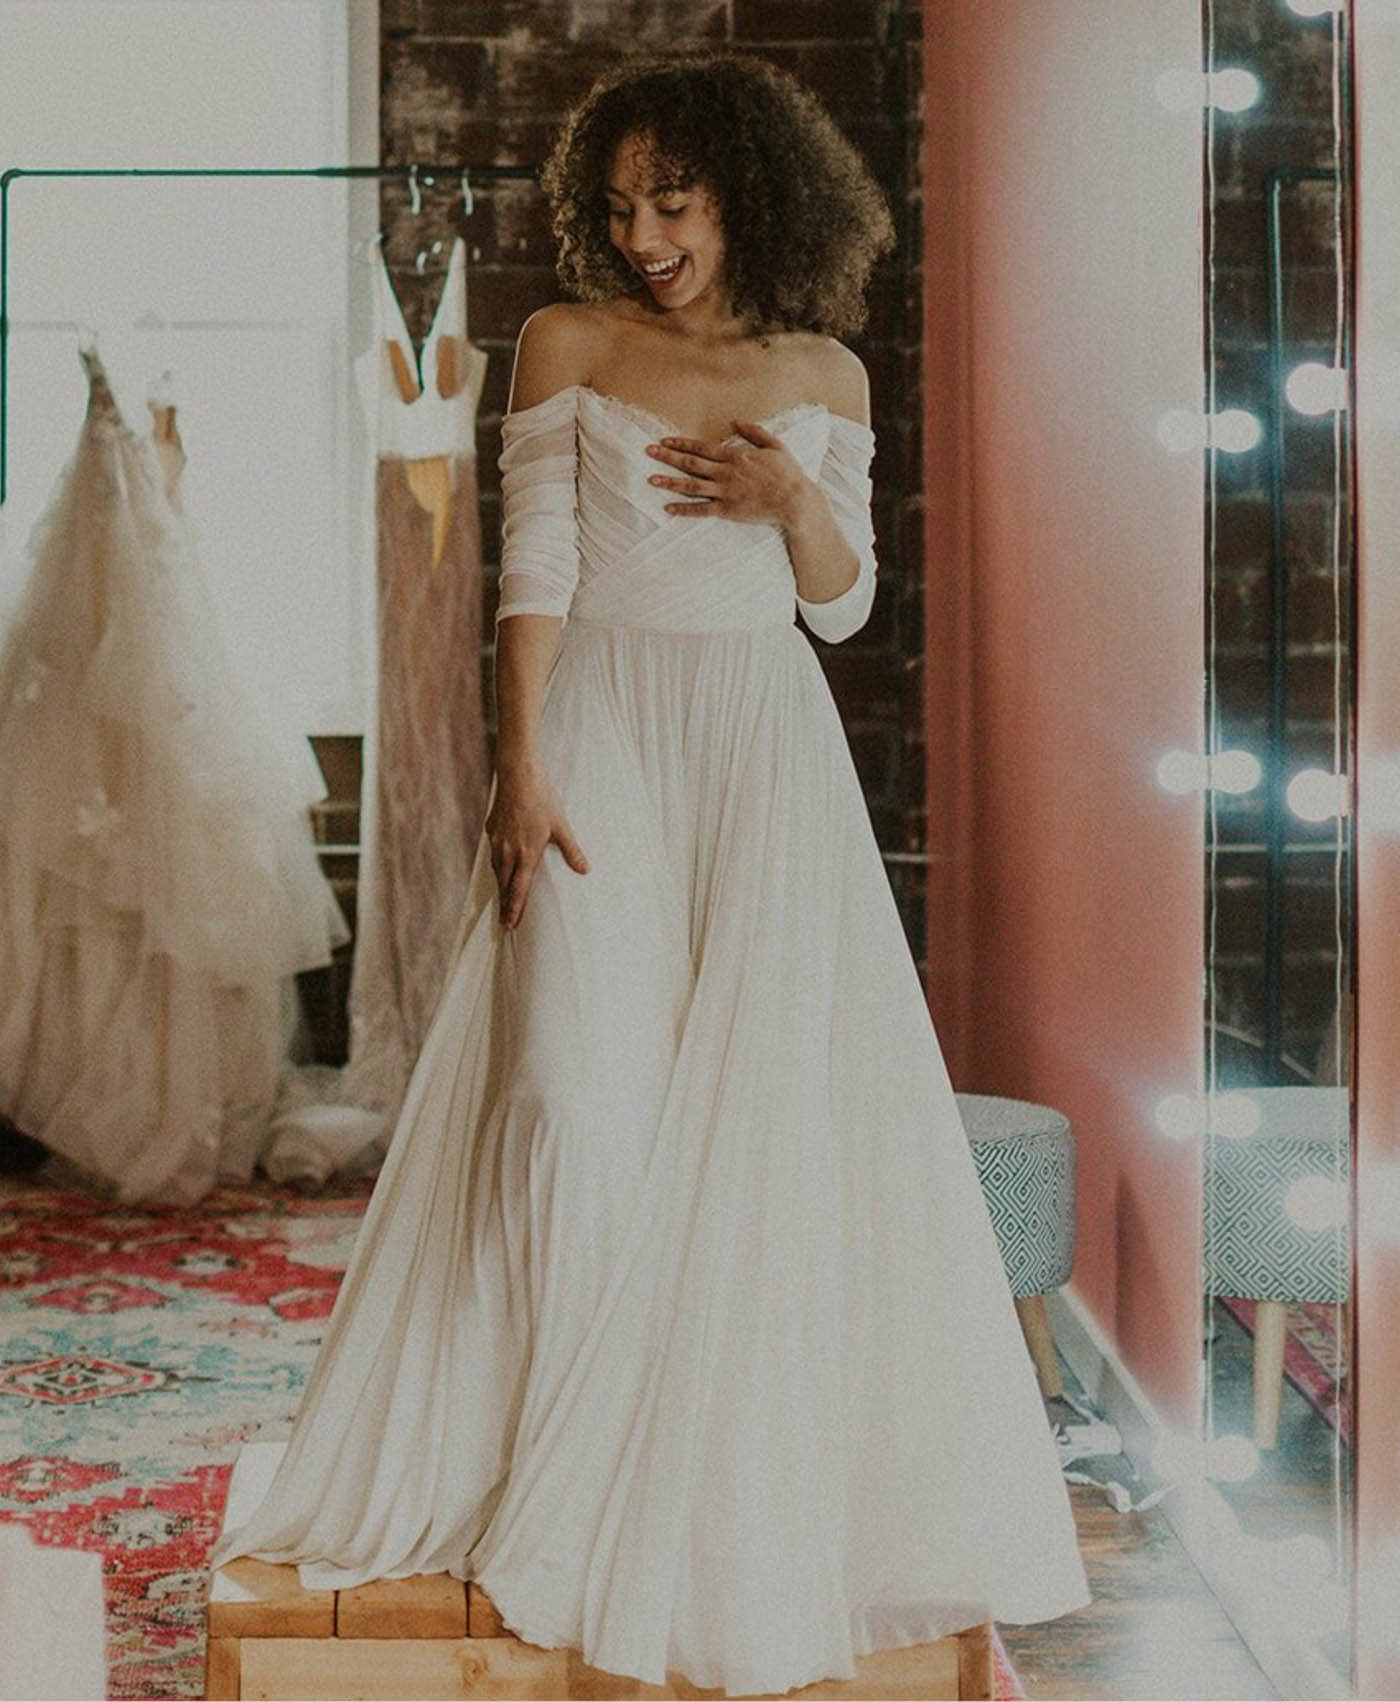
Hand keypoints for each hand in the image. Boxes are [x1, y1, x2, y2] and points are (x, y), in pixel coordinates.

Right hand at [486, 764, 588, 929]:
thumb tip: (585, 870)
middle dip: (504, 905)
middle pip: (504, 885)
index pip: (519, 890)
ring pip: (496, 870)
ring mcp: (497, 841)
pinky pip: (492, 854)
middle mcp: (508, 851)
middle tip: (505, 923)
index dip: (514, 909)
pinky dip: (496, 865)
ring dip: (500, 886)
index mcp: (526, 854)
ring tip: (502, 899)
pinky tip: (500, 867)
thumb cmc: (542, 800)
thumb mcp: (561, 826)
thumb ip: (572, 851)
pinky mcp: (491, 830)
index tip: (511, 925)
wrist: (518, 776)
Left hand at [644, 421, 807, 525]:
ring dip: (670, 482)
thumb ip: (754, 432)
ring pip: (691, 485)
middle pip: (691, 463)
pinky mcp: (728, 510)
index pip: (702, 447)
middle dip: (667, 456)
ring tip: (651, 479)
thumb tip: (736, 420)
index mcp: (736, 455)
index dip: (681, 443)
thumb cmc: (788, 473)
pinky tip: (667, 508)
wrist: (795, 501)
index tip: (664, 440)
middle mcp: (726, 472)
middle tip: (648, 451)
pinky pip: (702, 510)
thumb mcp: (775, 445)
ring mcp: (726, 492)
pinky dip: (684, 509)